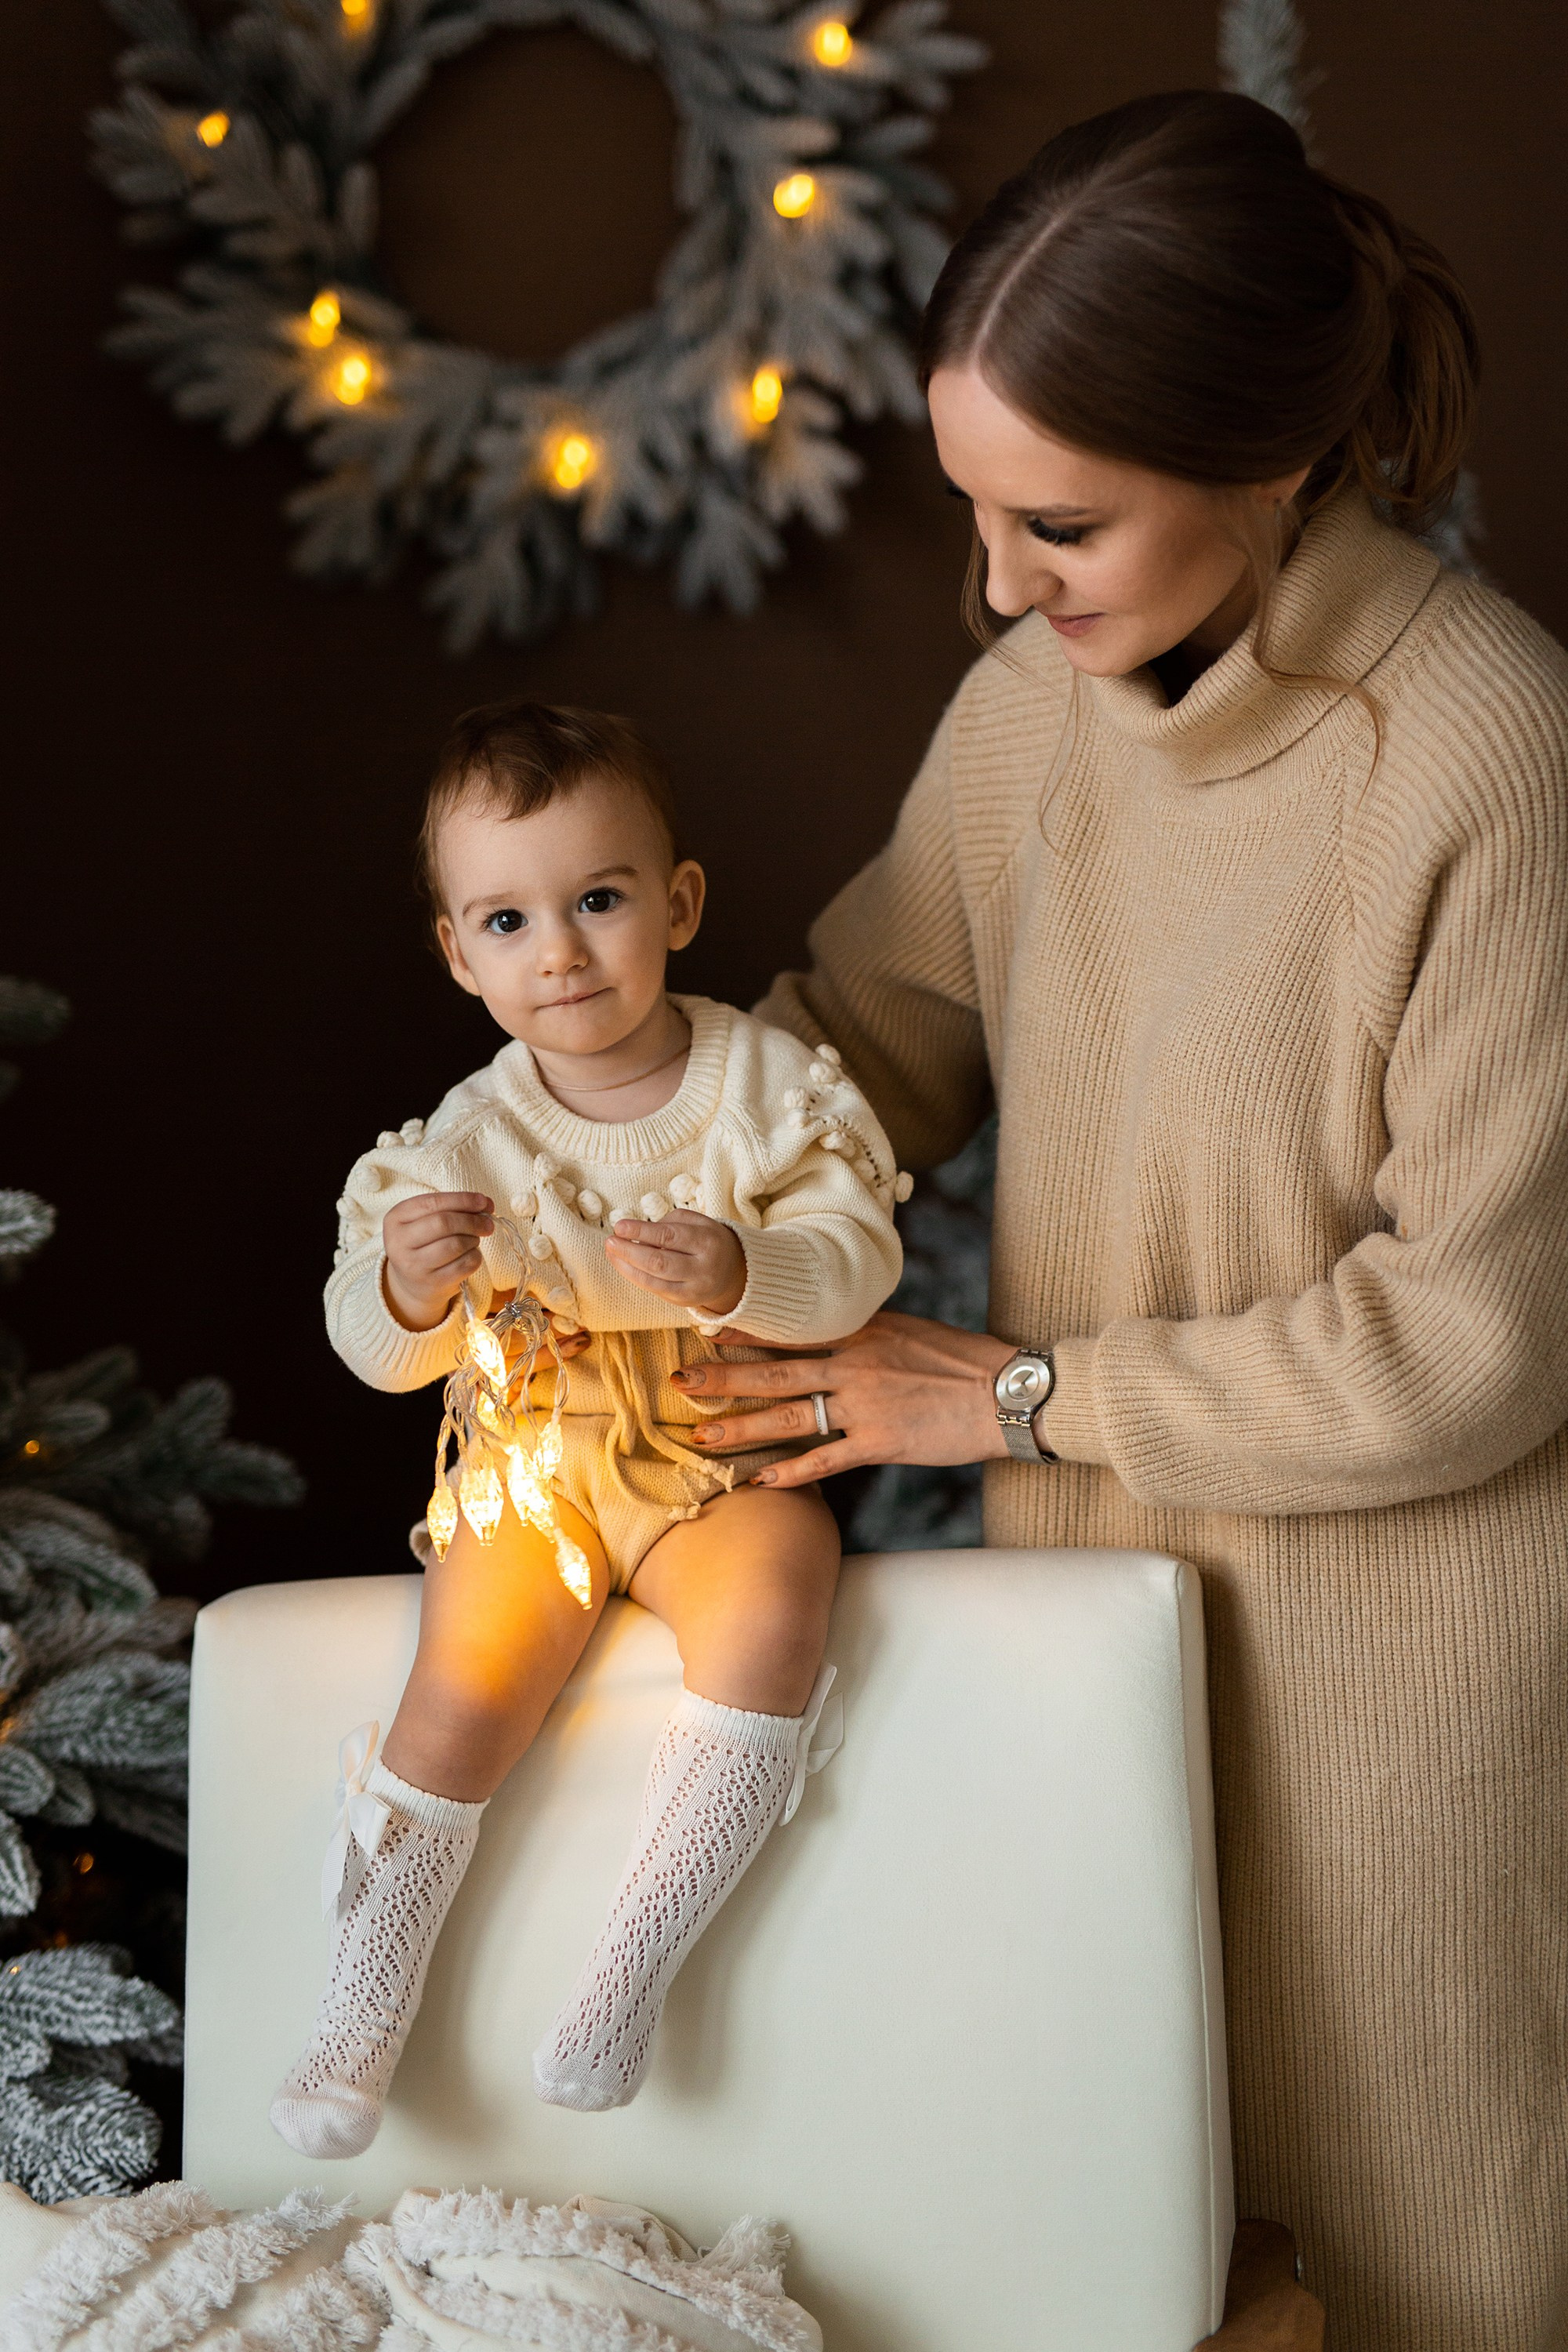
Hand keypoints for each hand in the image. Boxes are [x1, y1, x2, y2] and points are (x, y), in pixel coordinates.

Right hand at [381, 1190, 493, 1331]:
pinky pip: (465, 1264)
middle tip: (487, 1223)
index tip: (484, 1201)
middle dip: (472, 1220)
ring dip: (473, 1239)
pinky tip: (471, 1254)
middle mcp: (398, 1243)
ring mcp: (414, 1266)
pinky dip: (475, 1256)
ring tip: (474, 1239)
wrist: (412, 1283)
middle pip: (444, 1223)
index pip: (432, 1203)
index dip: (462, 1200)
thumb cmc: (423, 1243)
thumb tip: (485, 1204)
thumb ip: (450, 1208)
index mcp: (395, 1219)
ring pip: (456, 1244)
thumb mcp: (424, 1220)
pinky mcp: (433, 1283)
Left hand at [605, 1208, 745, 1316]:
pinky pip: (655, 1290)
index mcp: (708, 1242)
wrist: (733, 1271)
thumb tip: (636, 1235)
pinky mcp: (685, 1302)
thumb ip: (669, 1223)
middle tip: (610, 1241)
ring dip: (627, 1266)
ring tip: (611, 1252)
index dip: (641, 1232)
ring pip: (654, 1281)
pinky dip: (636, 1277)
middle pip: (659, 1262)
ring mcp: (694, 1290)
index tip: (619, 1226)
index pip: (669, 1237)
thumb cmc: (707, 1240)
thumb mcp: (697, 1222)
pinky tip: (623, 1265)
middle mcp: (703, 1268)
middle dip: (630, 1251)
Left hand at [671, 1309, 1015, 1486]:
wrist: (1005, 1391)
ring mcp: (864, 1405)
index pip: (790, 1331)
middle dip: (722, 1380)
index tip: (706, 1331)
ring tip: (703, 1437)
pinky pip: (825, 1460)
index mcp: (860, 1332)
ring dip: (741, 1429)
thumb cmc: (964, 1360)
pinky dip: (791, 1473)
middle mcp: (853, 1364)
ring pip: (788, 1418)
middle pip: (773, 1373)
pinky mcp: (880, 1442)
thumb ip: (867, 1334)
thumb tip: (836, 1336)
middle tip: (681, 1384)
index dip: (744, 1333)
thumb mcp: (910, 1330)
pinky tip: (762, 1482)